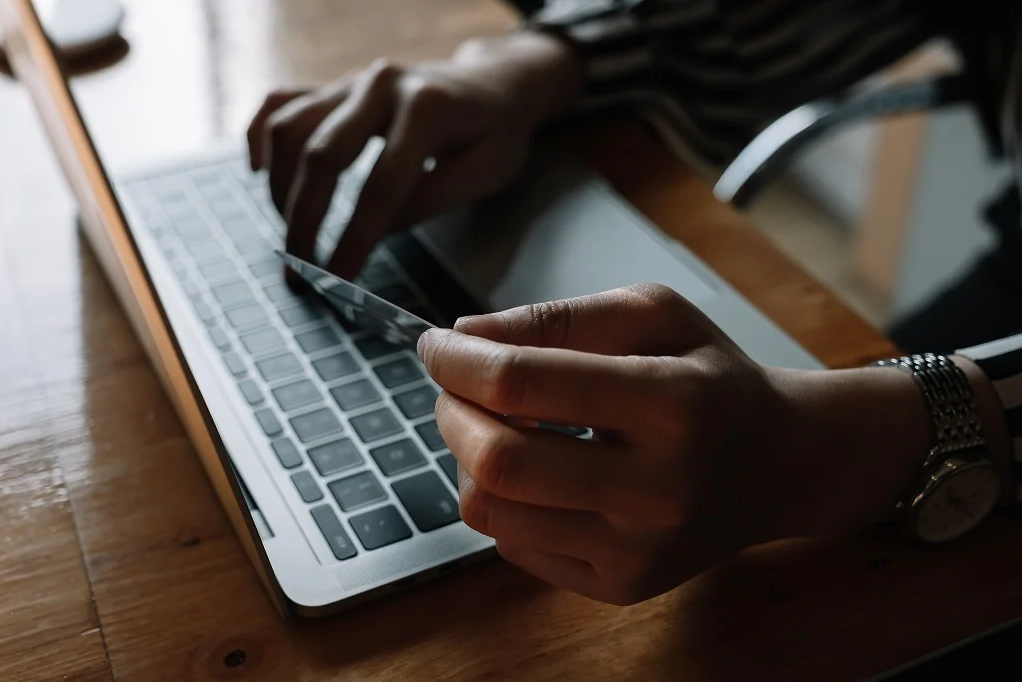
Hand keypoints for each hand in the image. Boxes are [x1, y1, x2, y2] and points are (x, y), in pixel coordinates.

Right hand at [246, 31, 581, 278]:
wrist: (494, 85)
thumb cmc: (496, 133)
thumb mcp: (488, 170)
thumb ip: (433, 197)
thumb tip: (376, 229)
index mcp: (427, 108)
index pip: (381, 185)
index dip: (354, 238)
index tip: (337, 280)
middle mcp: (381, 85)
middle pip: (322, 156)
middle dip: (303, 222)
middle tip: (298, 271)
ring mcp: (352, 81)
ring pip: (290, 130)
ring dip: (281, 189)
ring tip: (293, 234)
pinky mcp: (334, 85)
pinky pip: (279, 104)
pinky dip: (260, 139)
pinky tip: (260, 175)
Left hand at [417, 284, 934, 604]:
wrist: (780, 465)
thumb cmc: (711, 380)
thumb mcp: (654, 316)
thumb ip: (558, 318)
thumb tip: (465, 335)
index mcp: (671, 404)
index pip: (523, 384)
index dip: (458, 360)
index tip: (437, 345)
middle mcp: (658, 489)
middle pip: (496, 460)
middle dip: (450, 414)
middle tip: (456, 387)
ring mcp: (639, 549)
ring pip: (492, 509)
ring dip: (468, 457)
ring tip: (496, 427)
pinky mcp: (622, 584)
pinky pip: (513, 544)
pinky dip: (503, 500)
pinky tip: (539, 472)